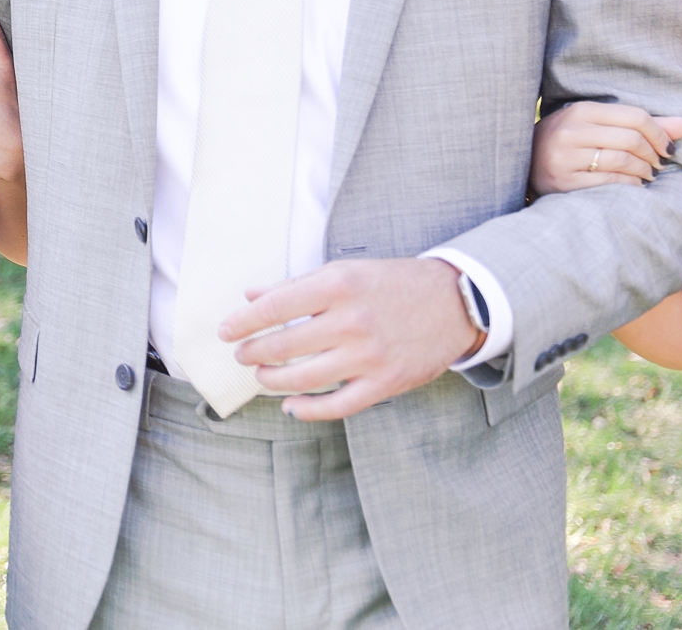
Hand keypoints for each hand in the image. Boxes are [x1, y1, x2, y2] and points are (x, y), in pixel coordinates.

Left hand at [219, 257, 477, 421]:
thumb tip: (250, 296)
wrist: (456, 302)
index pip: (273, 307)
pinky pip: (338, 405)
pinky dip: (308, 410)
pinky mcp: (387, 383)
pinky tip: (291, 406)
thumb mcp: (344, 272)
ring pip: (304, 378)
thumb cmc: (392, 283)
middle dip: (253, 352)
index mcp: (337, 285)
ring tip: (261, 375)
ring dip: (273, 380)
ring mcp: (370, 356)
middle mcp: (352, 321)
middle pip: (283, 345)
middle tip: (242, 354)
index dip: (242, 322)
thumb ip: (296, 286)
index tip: (224, 331)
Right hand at [531, 101, 681, 195]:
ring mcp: (564, 157)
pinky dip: (630, 186)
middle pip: (632, 140)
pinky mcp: (563, 182)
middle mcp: (569, 132)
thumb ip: (641, 124)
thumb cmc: (571, 143)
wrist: (525, 165)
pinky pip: (611, 183)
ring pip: (623, 162)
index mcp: (579, 111)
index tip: (668, 148)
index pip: (635, 117)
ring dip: (644, 172)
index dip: (661, 133)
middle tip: (658, 164)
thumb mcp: (598, 126)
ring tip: (646, 175)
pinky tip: (632, 185)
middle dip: (654, 155)